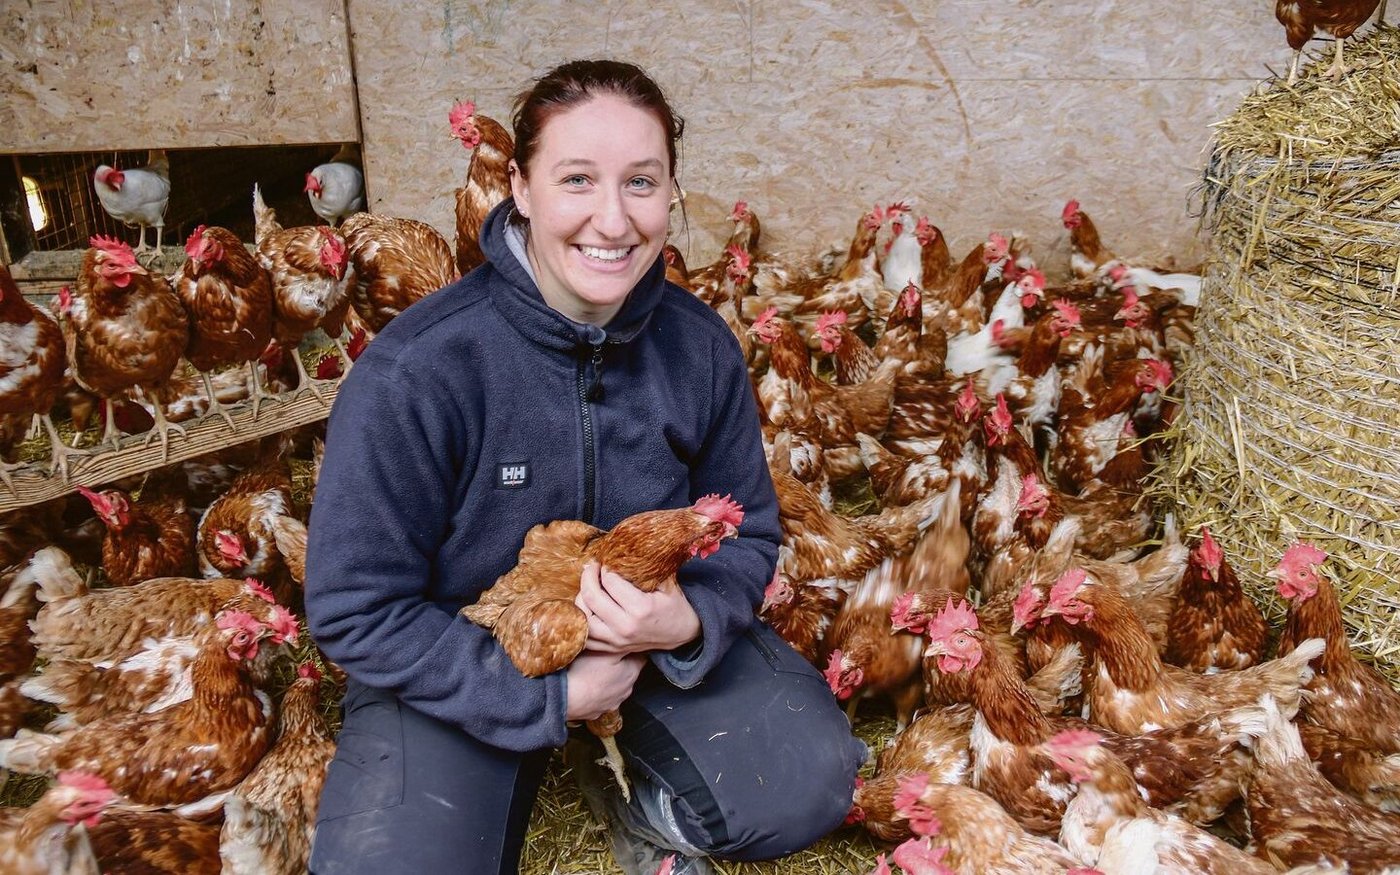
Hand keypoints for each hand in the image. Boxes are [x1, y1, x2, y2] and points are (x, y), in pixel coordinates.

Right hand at [564, 650, 645, 720]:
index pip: (642, 657)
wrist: (564, 698)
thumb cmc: (584, 671)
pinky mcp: (599, 712)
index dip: (633, 649)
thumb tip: (631, 638)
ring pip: (615, 687)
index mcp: (631, 673)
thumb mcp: (605, 650)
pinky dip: (597, 692)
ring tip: (592, 671)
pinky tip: (586, 686)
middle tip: (604, 655)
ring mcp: (613, 704)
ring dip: (608, 680)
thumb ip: (620, 644)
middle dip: (620, 664)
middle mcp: (627, 690)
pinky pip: (601, 699)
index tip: (624, 642)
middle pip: (628, 672)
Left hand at [574, 562, 700, 655]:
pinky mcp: (611, 648)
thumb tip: (626, 548)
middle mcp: (625, 626)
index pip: (610, 581)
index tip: (609, 562)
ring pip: (583, 617)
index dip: (606, 567)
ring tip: (588, 585)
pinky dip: (581, 621)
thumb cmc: (674, 606)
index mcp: (641, 609)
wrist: (683, 635)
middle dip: (588, 576)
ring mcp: (616, 640)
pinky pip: (585, 637)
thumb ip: (648, 566)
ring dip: (581, 598)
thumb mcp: (667, 583)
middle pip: (591, 597)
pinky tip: (586, 607)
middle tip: (592, 566)